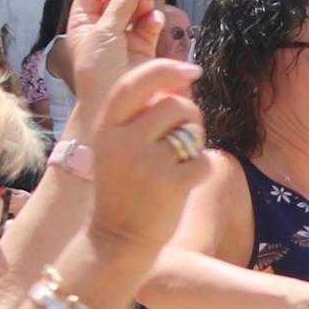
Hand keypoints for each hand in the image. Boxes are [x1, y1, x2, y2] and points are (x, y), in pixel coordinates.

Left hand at [50, 0, 156, 122]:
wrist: (117, 106)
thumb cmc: (100, 71)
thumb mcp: (104, 32)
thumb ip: (120, 3)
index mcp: (83, 25)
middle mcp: (102, 31)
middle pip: (116, 0)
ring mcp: (123, 41)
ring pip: (135, 12)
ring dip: (143, 3)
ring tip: (149, 1)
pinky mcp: (142, 50)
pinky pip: (149, 28)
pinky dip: (152, 21)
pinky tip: (154, 20)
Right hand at [74, 57, 204, 256]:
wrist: (117, 240)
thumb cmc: (126, 187)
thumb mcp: (121, 145)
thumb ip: (145, 113)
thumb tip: (183, 78)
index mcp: (106, 126)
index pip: (135, 81)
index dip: (165, 69)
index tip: (192, 69)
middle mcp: (121, 140)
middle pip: (174, 103)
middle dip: (189, 116)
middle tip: (183, 138)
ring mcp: (145, 162)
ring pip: (191, 129)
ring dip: (194, 142)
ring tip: (177, 162)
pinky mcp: (170, 184)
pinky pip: (203, 159)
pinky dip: (201, 170)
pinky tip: (182, 184)